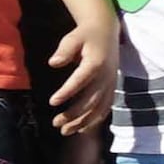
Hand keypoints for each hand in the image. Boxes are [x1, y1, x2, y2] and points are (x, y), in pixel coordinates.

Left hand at [41, 17, 117, 137]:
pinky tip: (82, 130)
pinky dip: (95, 120)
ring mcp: (110, 83)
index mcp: (96, 62)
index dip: (68, 91)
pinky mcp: (111, 87)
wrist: (107, 31)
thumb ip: (64, 50)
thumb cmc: (85, 35)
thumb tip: (53, 63)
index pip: (82, 79)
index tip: (52, 102)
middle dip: (74, 113)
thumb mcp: (73, 38)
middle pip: (91, 99)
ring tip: (64, 131)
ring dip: (83, 121)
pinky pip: (105, 107)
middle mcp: (106, 75)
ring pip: (99, 107)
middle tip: (55, 123)